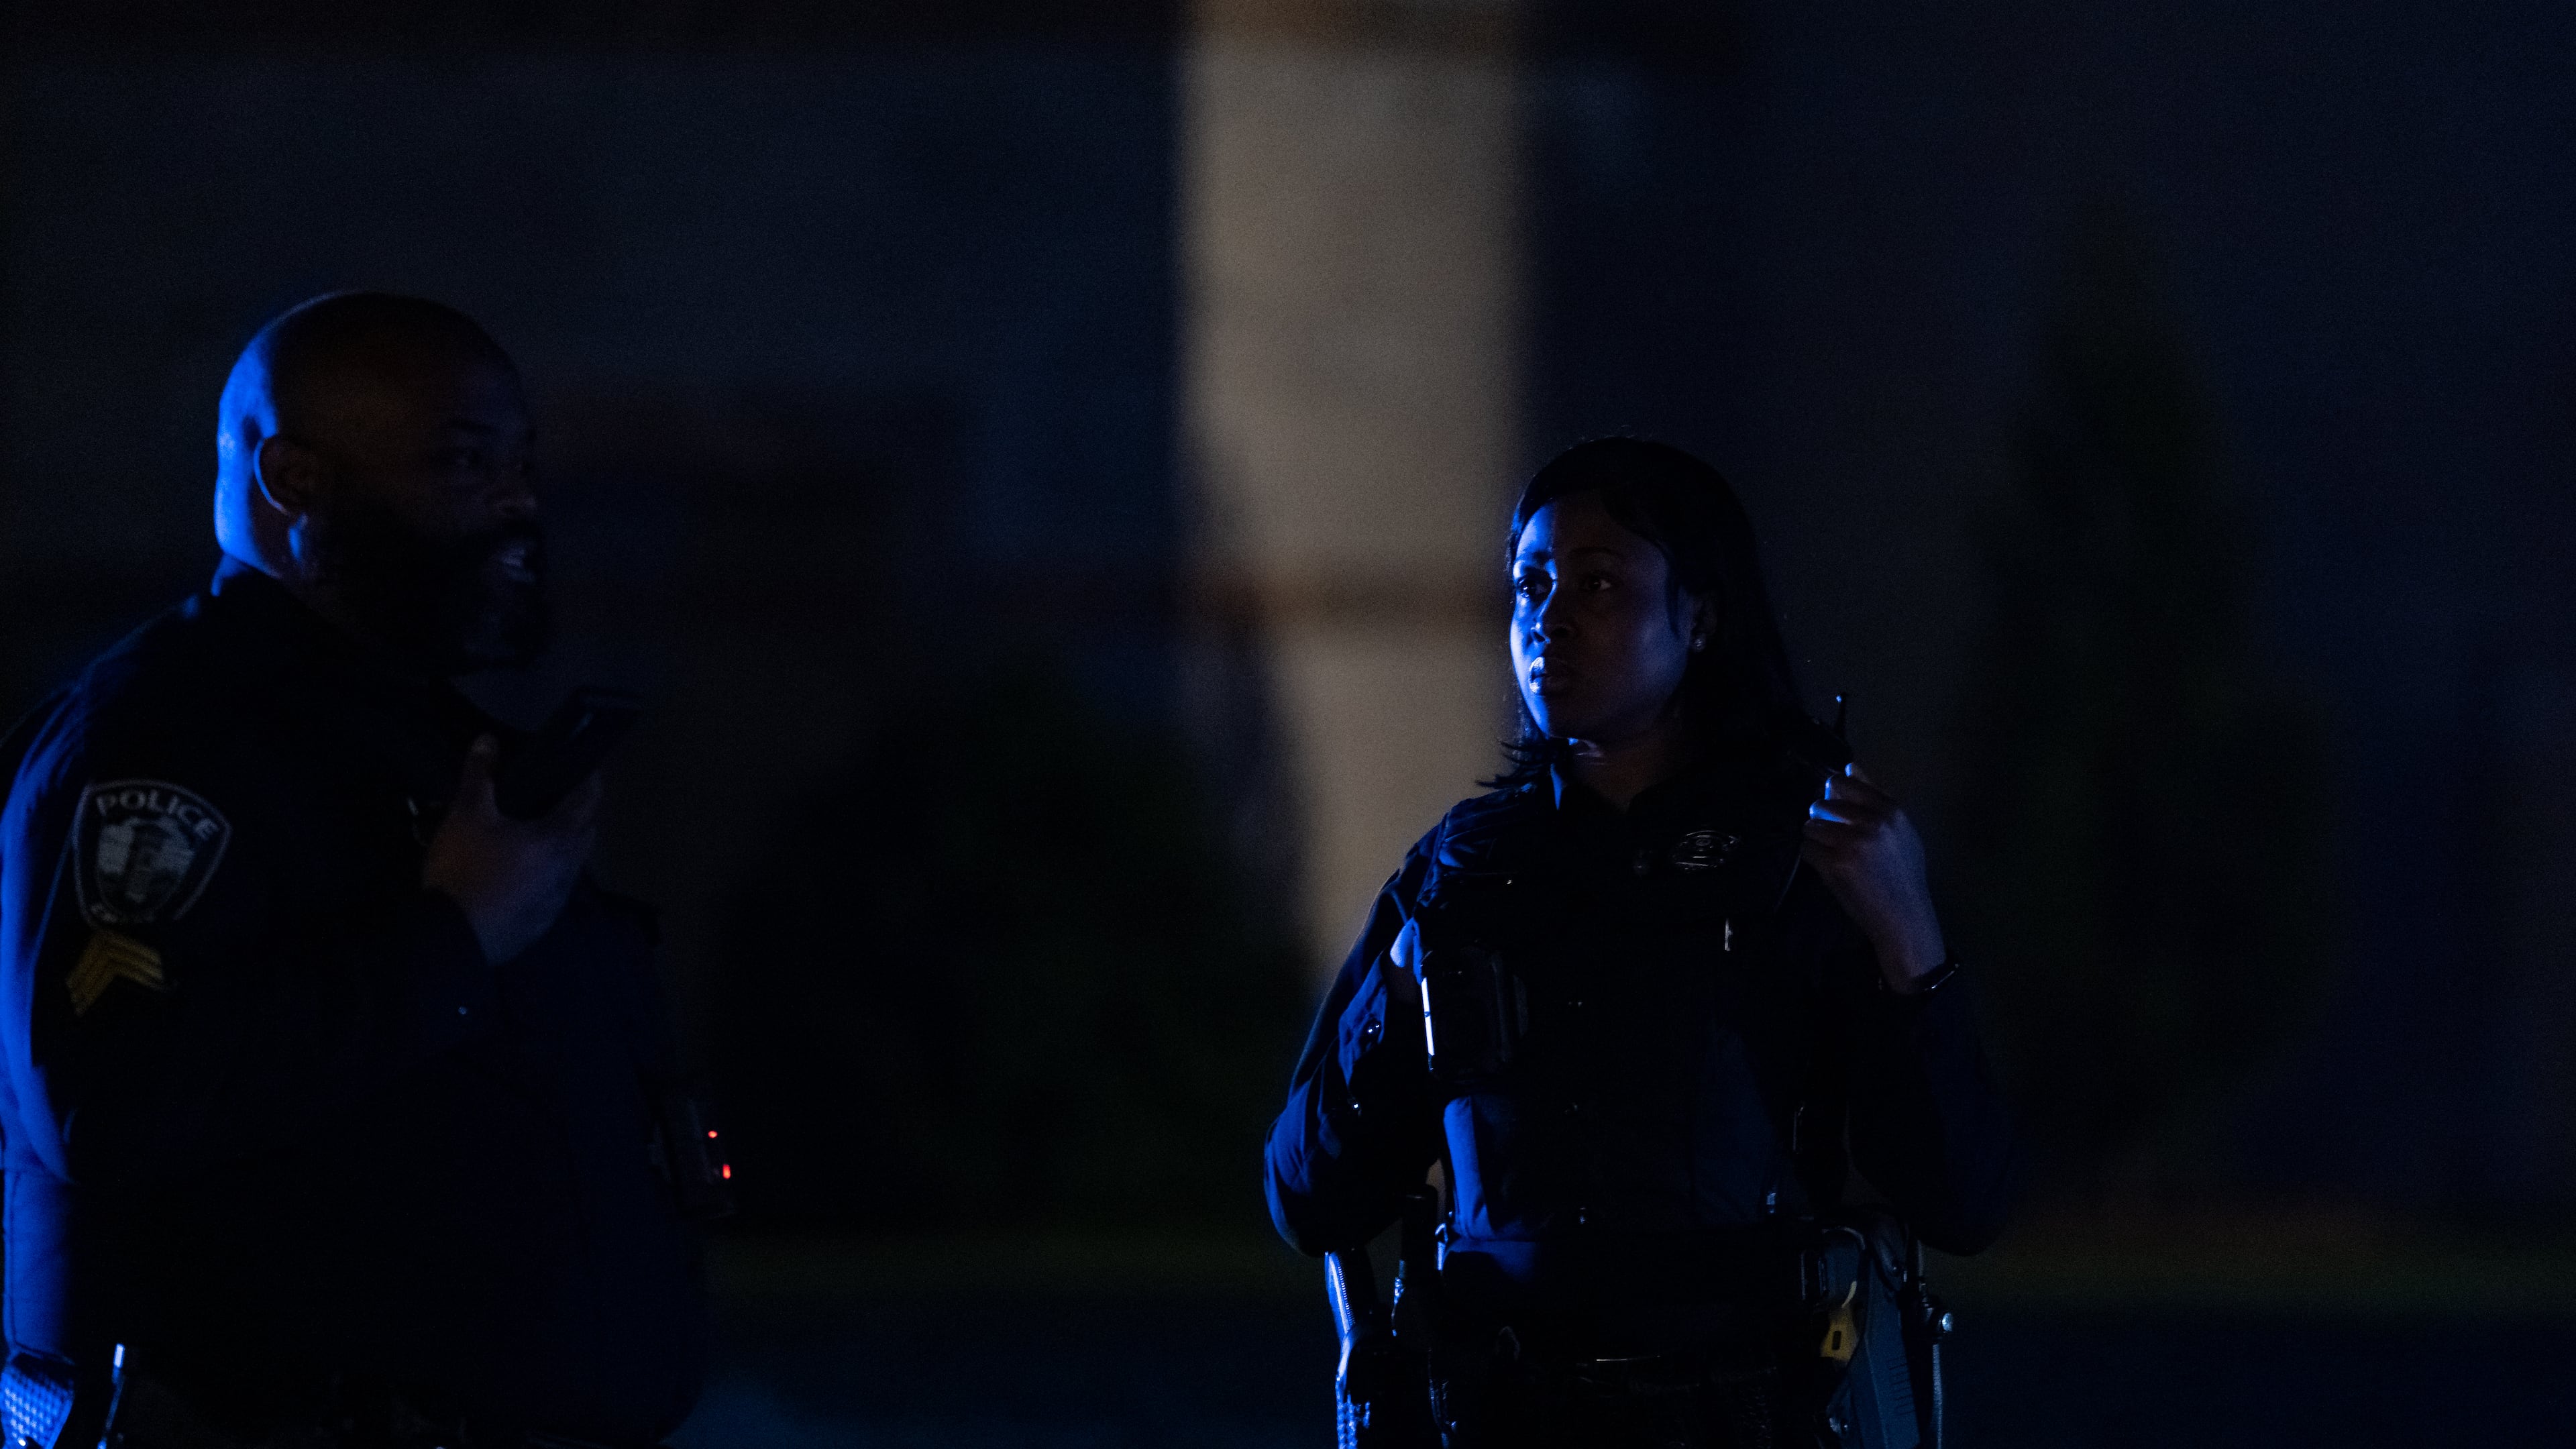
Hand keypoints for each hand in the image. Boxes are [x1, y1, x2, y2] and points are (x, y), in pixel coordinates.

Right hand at [421, 734, 599, 963]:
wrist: (451, 937)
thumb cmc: (464, 869)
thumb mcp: (466, 815)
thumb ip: (480, 775)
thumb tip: (487, 740)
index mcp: (558, 840)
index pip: (589, 802)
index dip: (591, 781)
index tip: (587, 768)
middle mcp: (567, 870)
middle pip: (586, 834)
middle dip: (581, 813)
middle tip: (562, 797)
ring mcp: (556, 901)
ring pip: (572, 864)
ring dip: (565, 845)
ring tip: (541, 831)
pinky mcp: (541, 923)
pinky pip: (554, 890)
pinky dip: (548, 874)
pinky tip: (526, 871)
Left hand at [1800, 762, 1946, 991]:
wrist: (1904, 917)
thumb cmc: (1903, 874)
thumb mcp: (1901, 831)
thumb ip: (1876, 797)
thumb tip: (1850, 765)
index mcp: (1891, 810)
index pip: (1845, 782)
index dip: (1833, 794)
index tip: (1833, 807)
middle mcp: (1872, 822)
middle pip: (1822, 803)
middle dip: (1822, 819)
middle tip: (1833, 838)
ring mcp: (1852, 842)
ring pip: (1810, 825)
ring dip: (1815, 839)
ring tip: (1832, 854)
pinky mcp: (1834, 863)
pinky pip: (1806, 848)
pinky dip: (1812, 857)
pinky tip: (1828, 868)